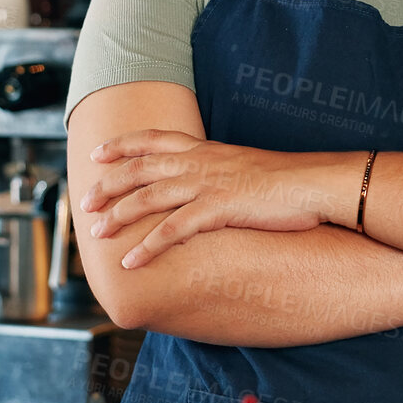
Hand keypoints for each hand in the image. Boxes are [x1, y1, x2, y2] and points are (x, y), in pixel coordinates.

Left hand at [80, 130, 354, 268]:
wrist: (317, 183)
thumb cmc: (289, 180)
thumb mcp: (246, 167)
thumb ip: (220, 170)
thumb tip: (207, 182)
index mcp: (207, 149)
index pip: (154, 140)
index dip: (122, 145)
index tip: (97, 153)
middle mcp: (201, 162)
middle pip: (141, 168)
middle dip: (107, 185)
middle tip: (85, 202)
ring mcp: (209, 184)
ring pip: (149, 197)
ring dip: (118, 216)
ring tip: (95, 234)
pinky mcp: (220, 208)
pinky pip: (174, 230)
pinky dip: (147, 247)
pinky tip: (130, 263)